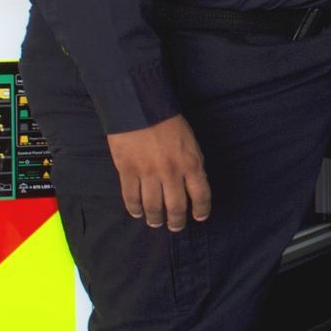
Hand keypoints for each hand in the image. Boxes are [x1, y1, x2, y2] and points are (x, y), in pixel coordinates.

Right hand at [106, 115, 211, 231]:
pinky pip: (131, 197)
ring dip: (155, 219)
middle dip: (177, 222)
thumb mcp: (190, 142)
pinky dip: (134, 209)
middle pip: (176, 207)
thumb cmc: (167, 122)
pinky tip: (137, 212)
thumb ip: (192, 165)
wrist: (139, 104)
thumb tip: (192, 188)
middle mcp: (171, 172)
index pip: (201, 196)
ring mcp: (148, 173)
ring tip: (155, 222)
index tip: (199, 217)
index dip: (202, 210)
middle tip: (175, 226)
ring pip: (153, 207)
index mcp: (191, 164)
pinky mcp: (128, 170)